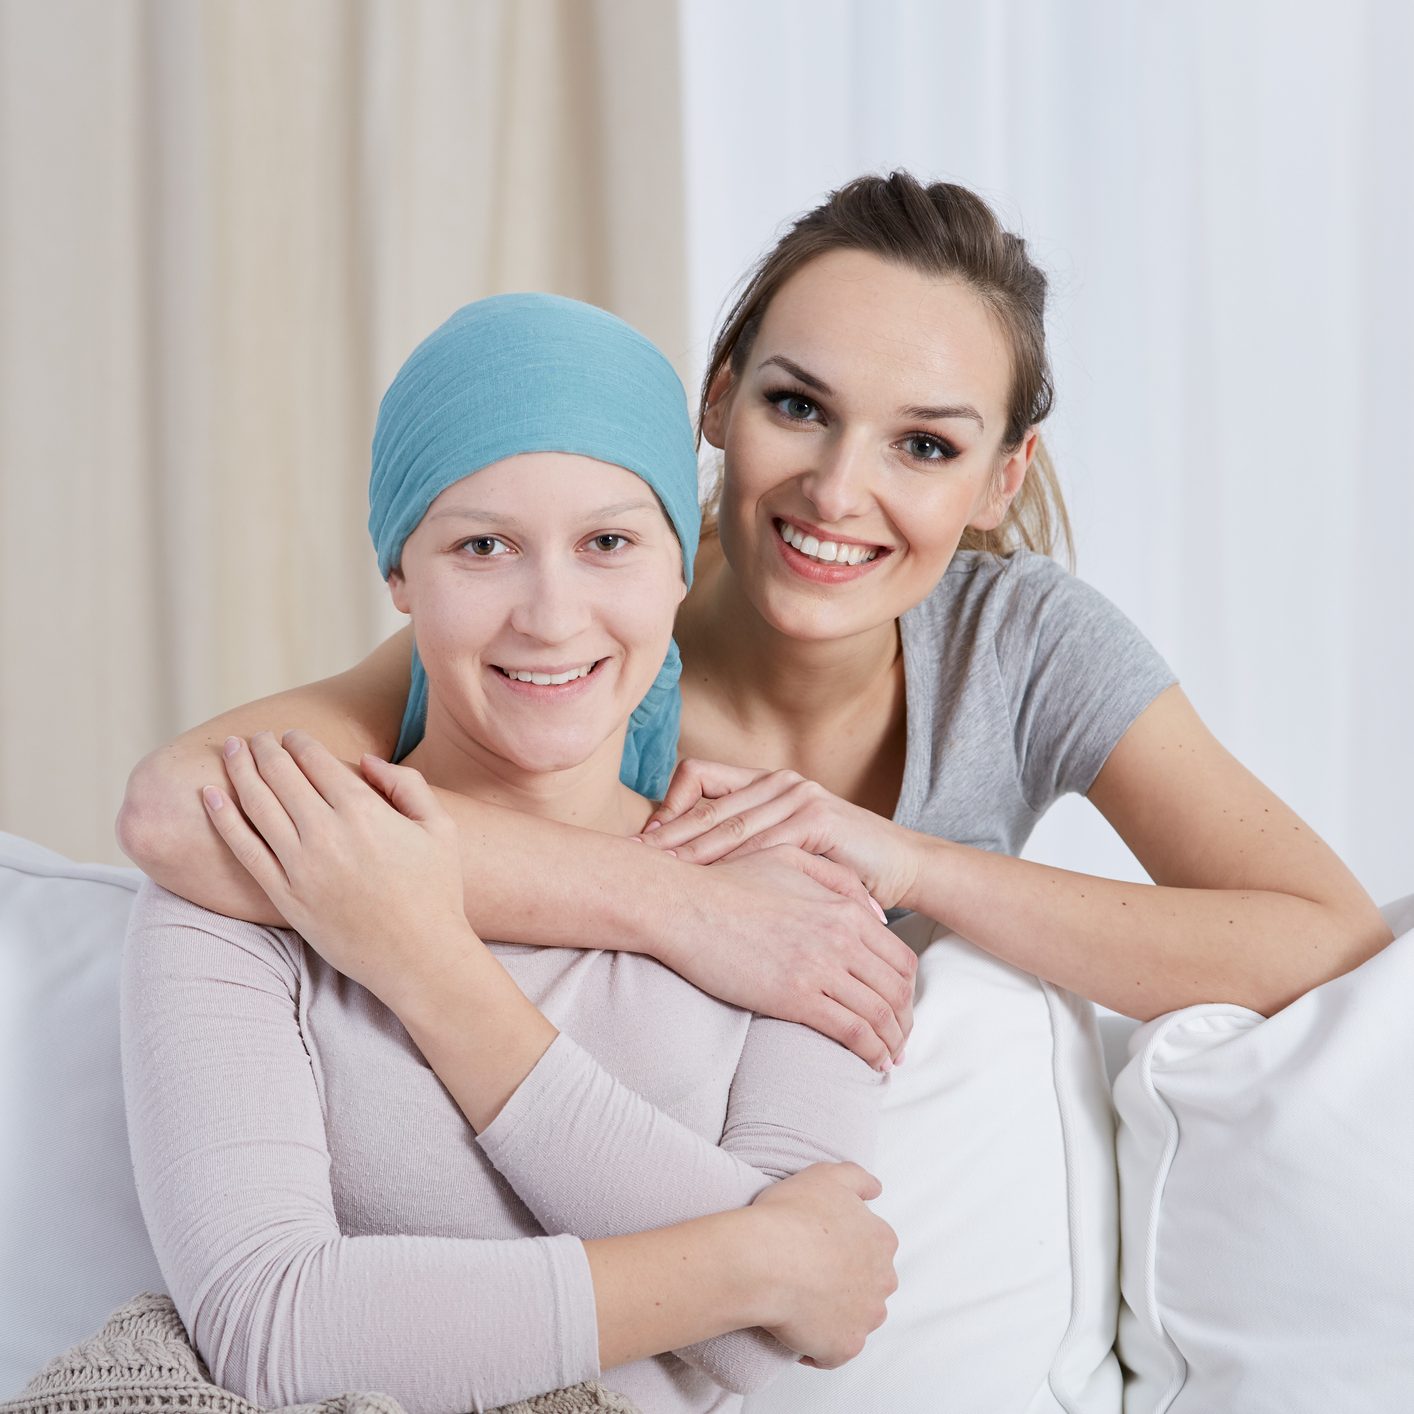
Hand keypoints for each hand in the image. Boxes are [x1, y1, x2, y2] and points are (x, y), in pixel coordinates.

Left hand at [201, 730, 475, 1008]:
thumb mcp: (440, 827)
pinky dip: (222, 818)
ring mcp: (301, 866)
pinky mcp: (285, 896)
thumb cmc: (436, 891)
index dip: (298, 742)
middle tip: (256, 737)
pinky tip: (209, 795)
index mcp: (364, 811)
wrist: (419, 956)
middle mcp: (326, 833)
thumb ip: (406, 783)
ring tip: (230, 750)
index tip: (291, 735)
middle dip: (264, 749)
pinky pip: (244, 849)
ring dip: (239, 771)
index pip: (316, 761)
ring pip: (257, 805)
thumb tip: (365, 760)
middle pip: (280, 775)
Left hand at [641, 759, 921, 910]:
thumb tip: (687, 860)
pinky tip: (710, 885)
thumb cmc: (840, 863)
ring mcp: (799, 797)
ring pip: (729, 825)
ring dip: (690, 852)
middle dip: (665, 836)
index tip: (645, 841)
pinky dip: (733, 866)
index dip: (666, 805)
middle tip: (630, 861)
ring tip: (658, 875)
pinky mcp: (818, 820)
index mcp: (766, 781)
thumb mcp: (788, 846)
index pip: (698, 775)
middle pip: (705, 805)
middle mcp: (779, 781)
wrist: (901, 866)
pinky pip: (764, 845)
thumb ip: (747, 842)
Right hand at [661, 845, 915, 1068]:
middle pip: (897, 991)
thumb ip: (839, 880)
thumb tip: (879, 917)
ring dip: (891, 1043)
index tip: (900, 1008)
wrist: (683, 906)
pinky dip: (870, 1052)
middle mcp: (841, 938)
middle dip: (904, 1022)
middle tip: (899, 1041)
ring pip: (880, 1015)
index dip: (907, 990)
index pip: (900, 958)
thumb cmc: (729, 883)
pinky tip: (870, 1063)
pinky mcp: (795, 998)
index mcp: (844, 909)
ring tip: (888, 1059)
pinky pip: (851, 1032)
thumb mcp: (789, 860)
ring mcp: (820, 969)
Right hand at [749, 1162, 897, 1367]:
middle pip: (869, 1284)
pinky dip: (818, 1348)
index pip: (872, 1246)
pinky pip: (834, 1353)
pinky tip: (796, 1333)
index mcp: (882, 1240)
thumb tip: (876, 1190)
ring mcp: (865, 1318)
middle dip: (846, 1282)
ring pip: (856, 1318)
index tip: (819, 1246)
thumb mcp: (826, 1175)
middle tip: (808, 1273)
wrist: (765, 1259)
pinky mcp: (844, 1348)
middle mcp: (883, 1281)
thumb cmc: (791, 1215)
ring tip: (800, 1302)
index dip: (843, 1246)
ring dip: (835, 1314)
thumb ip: (857, 1178)